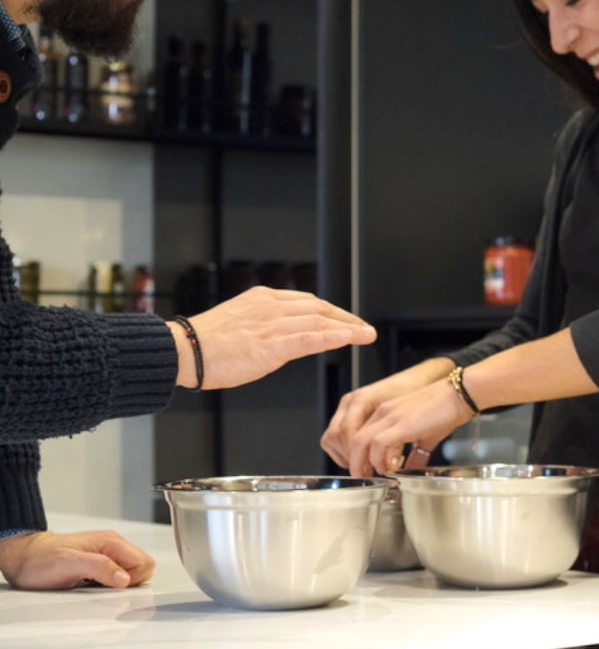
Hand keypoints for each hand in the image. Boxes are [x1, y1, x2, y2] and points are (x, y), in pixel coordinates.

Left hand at [0, 530, 154, 589]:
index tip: (111, 586)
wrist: (23, 557)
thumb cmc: (40, 560)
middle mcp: (113, 545)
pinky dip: (109, 584)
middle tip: (103, 587)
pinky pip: (118, 575)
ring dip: (117, 584)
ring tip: (94, 586)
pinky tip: (92, 585)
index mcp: (111, 542)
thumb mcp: (68, 564)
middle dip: (128, 583)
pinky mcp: (100, 562)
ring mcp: (107, 553)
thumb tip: (125, 578)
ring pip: (131, 573)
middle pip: (142, 567)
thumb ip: (99, 568)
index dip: (132, 580)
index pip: (144, 563)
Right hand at [176, 286, 376, 389]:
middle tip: (365, 329)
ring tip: (366, 335)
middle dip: (346, 318)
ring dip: (348, 328)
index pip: (308, 301)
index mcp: (263, 298)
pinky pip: (310, 337)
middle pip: (320, 308)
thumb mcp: (239, 325)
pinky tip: (349, 338)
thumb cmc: (203, 345)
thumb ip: (264, 326)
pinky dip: (333, 336)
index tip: (347, 320)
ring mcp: (272, 323)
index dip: (332, 311)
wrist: (181, 351)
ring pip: (320, 321)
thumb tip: (283, 339)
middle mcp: (271, 305)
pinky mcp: (271, 344)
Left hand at [326, 378, 473, 476]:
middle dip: (355, 463)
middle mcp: (383, 413)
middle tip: (364, 477)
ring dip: (363, 463)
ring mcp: (390, 417)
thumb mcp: (426, 435)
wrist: (459, 395)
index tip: (366, 469)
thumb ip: (416, 453)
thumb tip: (411, 468)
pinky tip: (390, 468)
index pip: (359, 435)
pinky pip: (378, 445)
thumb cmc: (445, 411)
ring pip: (360, 442)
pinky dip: (379, 459)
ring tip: (375, 475)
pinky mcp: (401, 424)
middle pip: (353, 440)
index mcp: (385, 413)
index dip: (358, 455)